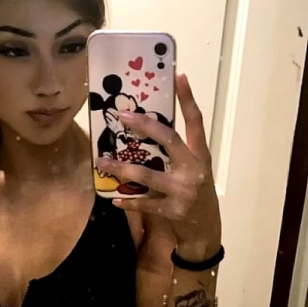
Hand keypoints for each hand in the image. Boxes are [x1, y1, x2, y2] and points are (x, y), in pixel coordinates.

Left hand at [96, 74, 221, 258]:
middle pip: (169, 141)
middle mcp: (194, 170)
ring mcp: (183, 191)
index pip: (196, 122)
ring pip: (147, 175)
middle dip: (145, 126)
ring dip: (121, 168)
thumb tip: (149, 132)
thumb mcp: (195, 170)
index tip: (179, 76)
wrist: (205, 230)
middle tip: (123, 115)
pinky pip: (144, 204)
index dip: (188, 99)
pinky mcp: (173, 211)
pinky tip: (114, 199)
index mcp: (200, 156)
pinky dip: (128, 202)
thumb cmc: (197, 194)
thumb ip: (179, 154)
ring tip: (102, 161)